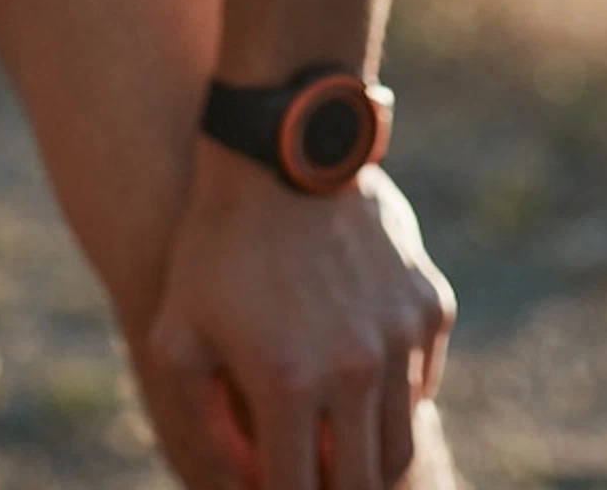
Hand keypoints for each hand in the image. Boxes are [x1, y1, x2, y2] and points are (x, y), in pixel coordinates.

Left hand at [142, 144, 456, 489]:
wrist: (281, 150)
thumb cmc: (215, 248)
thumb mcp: (178, 338)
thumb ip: (201, 429)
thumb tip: (244, 487)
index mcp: (289, 384)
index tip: (270, 489)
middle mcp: (356, 369)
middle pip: (361, 484)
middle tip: (309, 477)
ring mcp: (401, 337)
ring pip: (399, 444)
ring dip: (367, 460)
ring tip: (333, 450)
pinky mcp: (428, 306)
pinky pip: (420, 384)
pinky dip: (393, 403)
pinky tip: (357, 388)